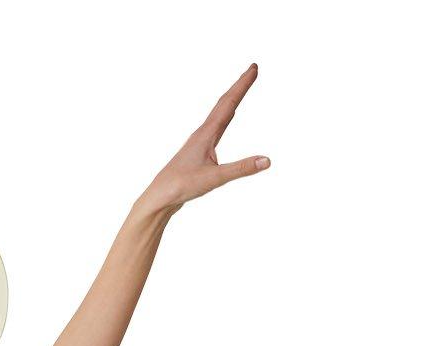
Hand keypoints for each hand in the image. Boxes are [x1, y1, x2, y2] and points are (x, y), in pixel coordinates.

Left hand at [139, 64, 269, 218]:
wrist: (158, 198)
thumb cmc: (181, 187)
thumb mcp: (214, 178)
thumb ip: (241, 169)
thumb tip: (267, 161)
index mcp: (206, 134)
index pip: (229, 103)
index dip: (242, 85)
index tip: (254, 67)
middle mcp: (201, 134)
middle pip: (223, 103)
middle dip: (239, 86)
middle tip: (252, 69)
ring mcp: (198, 143)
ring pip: (218, 114)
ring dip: (230, 100)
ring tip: (239, 90)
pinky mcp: (196, 153)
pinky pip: (213, 127)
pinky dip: (222, 117)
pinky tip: (221, 122)